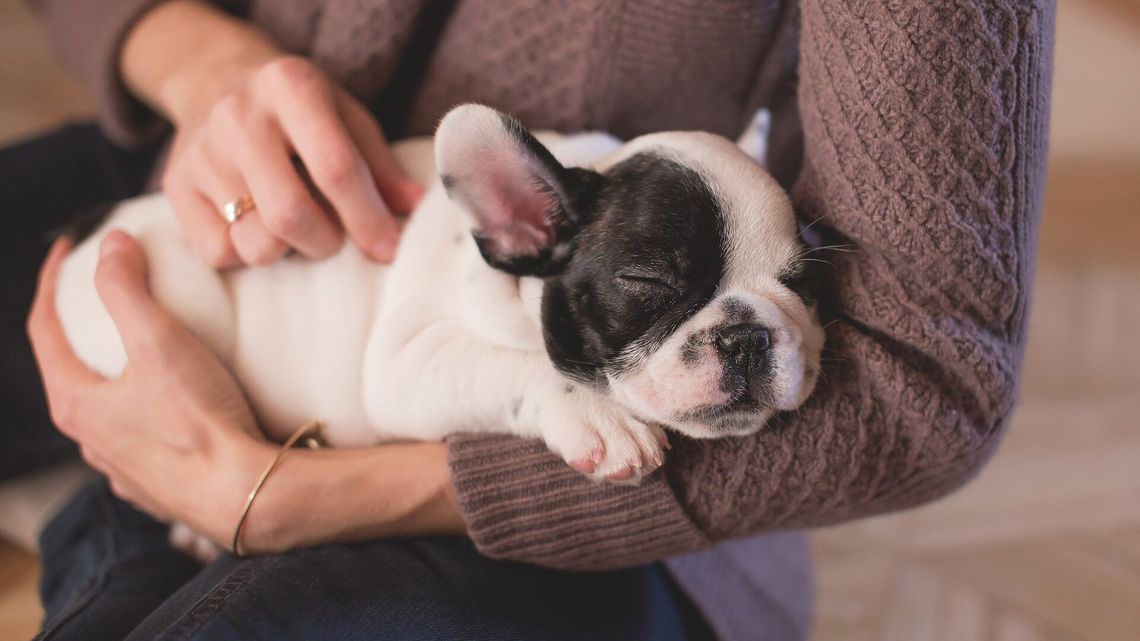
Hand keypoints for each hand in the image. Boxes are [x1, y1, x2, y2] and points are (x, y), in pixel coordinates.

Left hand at [28, 233, 464, 550]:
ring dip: (114, 374)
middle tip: (105, 296)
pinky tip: (171, 406)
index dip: (51, 282)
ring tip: (142, 350)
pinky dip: (145, 411)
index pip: (43, 329)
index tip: (68, 250)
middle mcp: (89, 440)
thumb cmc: (200, 421)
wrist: (246, 494)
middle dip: (82, 329)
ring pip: (105, 410)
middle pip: (70, 370)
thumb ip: (128, 289)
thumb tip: (112, 244)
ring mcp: (121, 467)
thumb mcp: (160, 342)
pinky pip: (139, 439)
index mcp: (76, 403)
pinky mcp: (156, 486)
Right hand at [123, 2, 423, 266]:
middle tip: (335, 237)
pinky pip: (219, 253)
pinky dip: (246, 253)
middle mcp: (239, 116)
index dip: (367, 218)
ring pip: (255, 243)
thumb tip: (416, 208)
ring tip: (295, 227)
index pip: (335, 168)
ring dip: (287, 251)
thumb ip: (379, 165)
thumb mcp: (346, 117)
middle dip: (326, 242)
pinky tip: (256, 226)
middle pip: (290, 215)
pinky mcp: (175, 186)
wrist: (214, 80)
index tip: (387, 249)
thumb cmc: (298, 109)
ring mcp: (201, 152)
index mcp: (291, 87)